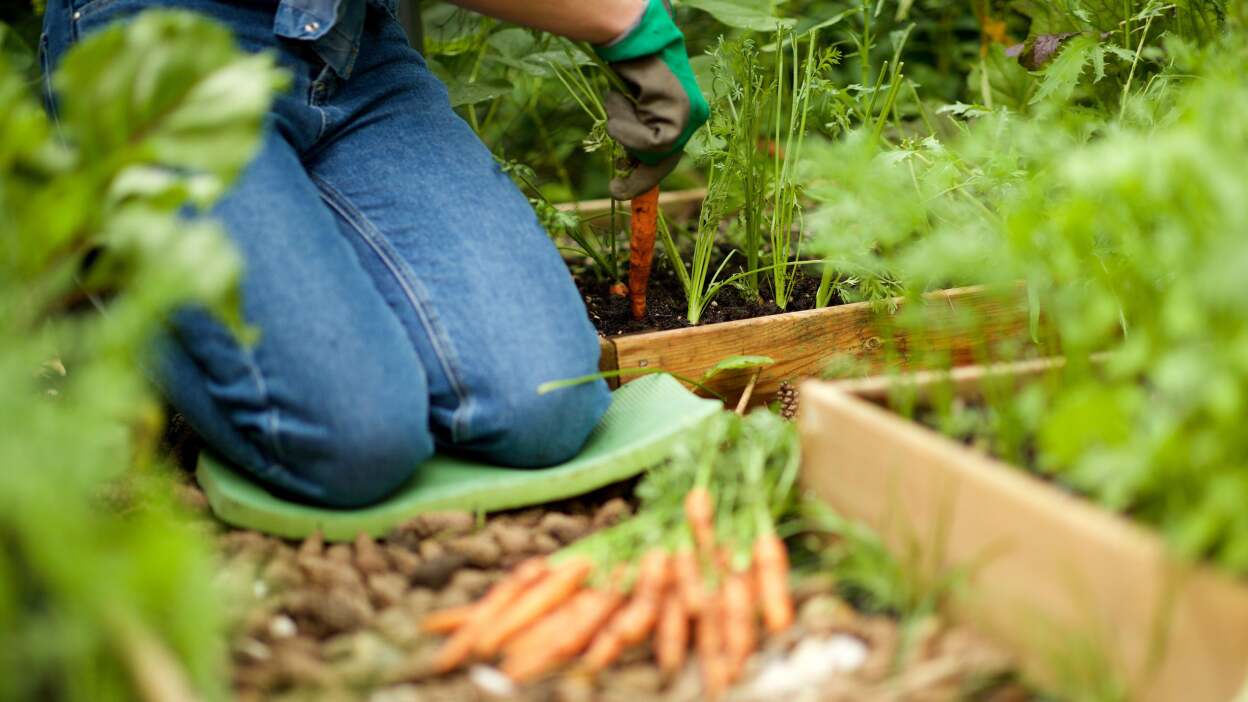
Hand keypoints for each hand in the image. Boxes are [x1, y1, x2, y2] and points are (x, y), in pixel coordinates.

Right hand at [595, 0, 708, 199]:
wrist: (632, 38)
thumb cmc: (629, 67)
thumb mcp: (635, 107)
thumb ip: (639, 132)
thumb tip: (630, 164)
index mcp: (686, 113)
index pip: (668, 153)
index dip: (645, 176)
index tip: (625, 191)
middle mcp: (693, 116)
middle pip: (664, 160)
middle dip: (638, 177)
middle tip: (616, 190)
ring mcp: (689, 115)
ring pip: (653, 152)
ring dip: (624, 133)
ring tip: (616, 103)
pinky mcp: (680, 115)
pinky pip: (648, 142)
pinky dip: (626, 127)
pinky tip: (620, 100)